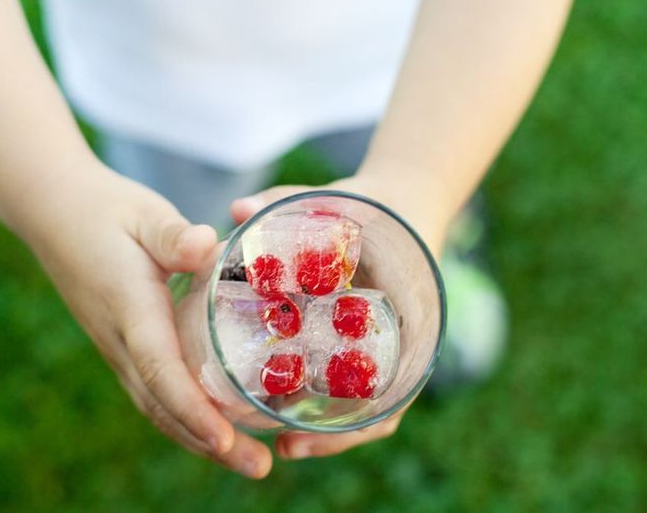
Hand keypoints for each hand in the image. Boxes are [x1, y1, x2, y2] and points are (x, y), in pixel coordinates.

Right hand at [24, 164, 272, 477]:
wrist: (56, 213)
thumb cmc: (109, 210)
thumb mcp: (144, 213)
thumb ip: (172, 234)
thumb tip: (205, 245)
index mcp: (131, 309)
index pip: (160, 370)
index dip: (192, 408)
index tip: (225, 439)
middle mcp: (122, 341)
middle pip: (163, 406)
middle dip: (209, 443)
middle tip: (258, 468)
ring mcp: (119, 350)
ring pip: (158, 407)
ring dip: (200, 440)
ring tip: (250, 463)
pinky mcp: (125, 348)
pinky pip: (155, 394)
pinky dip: (186, 420)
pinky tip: (220, 431)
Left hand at [229, 175, 447, 459]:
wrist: (405, 204)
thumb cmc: (374, 205)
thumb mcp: (336, 199)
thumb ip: (288, 201)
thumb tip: (237, 207)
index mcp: (410, 313)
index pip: (396, 383)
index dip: (359, 417)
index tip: (310, 431)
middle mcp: (405, 340)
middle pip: (379, 407)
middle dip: (335, 434)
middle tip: (287, 446)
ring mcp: (387, 346)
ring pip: (366, 404)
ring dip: (329, 428)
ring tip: (281, 443)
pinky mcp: (366, 344)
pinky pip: (354, 385)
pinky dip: (325, 400)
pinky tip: (284, 408)